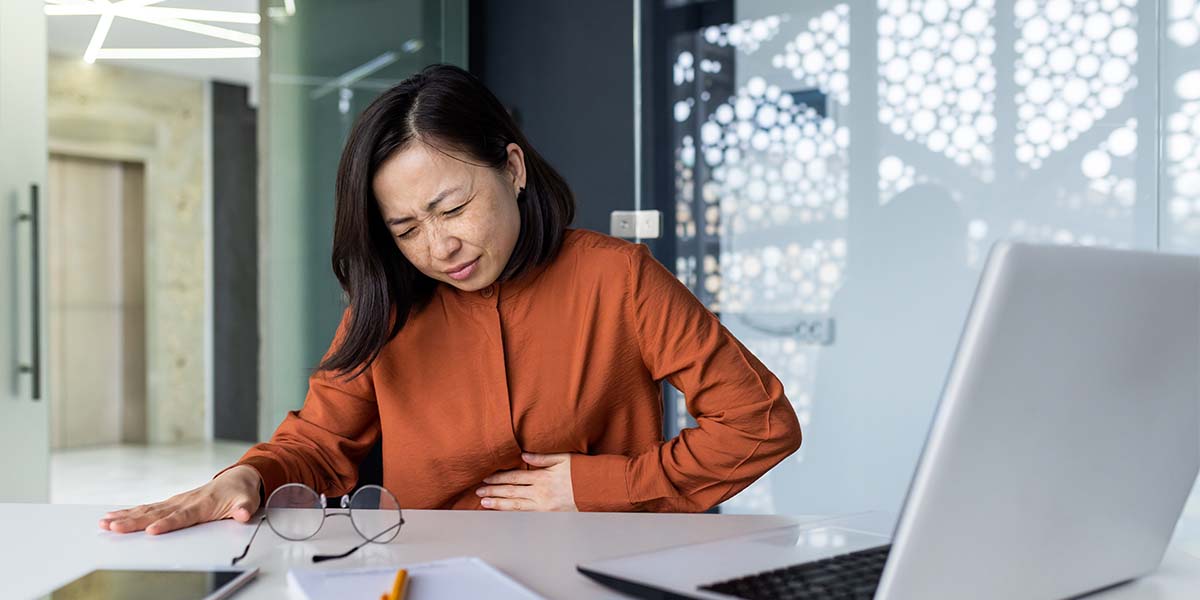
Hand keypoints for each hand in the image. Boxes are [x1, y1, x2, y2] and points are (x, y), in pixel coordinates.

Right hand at [97, 464, 262, 534]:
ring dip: (125, 517)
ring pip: (147, 510)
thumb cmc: (240, 491)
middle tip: (114, 527)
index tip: (152, 530)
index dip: (167, 523)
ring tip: (105, 523)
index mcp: (202, 504)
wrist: (237, 477)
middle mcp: (185, 501)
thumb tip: (243, 514)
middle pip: (156, 513)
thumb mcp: (248, 500)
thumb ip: (244, 509)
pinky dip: (130, 513)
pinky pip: (147, 508)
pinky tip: (113, 518)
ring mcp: (176, 501)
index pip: (182, 516)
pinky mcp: (171, 503)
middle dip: (134, 521)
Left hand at [476, 453, 577, 510]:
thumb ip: (542, 457)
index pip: (515, 477)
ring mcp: (543, 505)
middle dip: (493, 491)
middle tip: (478, 491)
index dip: (499, 477)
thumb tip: (523, 456)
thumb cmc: (581, 472)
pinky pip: (526, 514)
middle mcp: (540, 492)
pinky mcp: (548, 514)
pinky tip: (503, 512)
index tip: (486, 477)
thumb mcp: (564, 458)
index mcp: (543, 477)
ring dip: (499, 503)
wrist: (597, 490)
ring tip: (484, 502)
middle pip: (511, 491)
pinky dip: (512, 513)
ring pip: (515, 505)